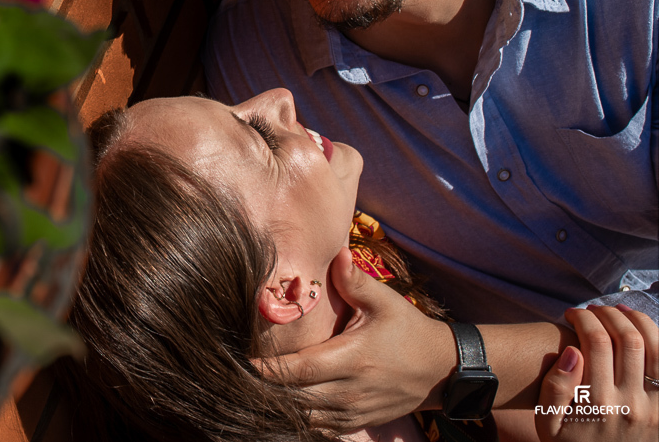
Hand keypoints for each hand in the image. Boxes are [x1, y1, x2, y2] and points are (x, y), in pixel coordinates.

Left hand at [259, 248, 454, 430]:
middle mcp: (350, 391)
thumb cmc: (407, 331)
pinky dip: (298, 418)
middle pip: (296, 399)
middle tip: (238, 375)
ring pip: (304, 418)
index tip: (243, 361)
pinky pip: (319, 428)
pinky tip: (281, 403)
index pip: (300, 369)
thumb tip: (338, 252)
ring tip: (254, 389)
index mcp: (352, 359)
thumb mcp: (385, 302)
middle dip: (266, 389)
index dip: (269, 370)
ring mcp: (353, 412)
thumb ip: (355, 281)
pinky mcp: (356, 423)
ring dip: (279, 406)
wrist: (439, 370)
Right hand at [534, 305, 658, 441]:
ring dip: (638, 322)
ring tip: (620, 312)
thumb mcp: (547, 423)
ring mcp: (654, 408)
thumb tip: (571, 353)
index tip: (571, 313)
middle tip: (594, 310)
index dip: (583, 319)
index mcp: (597, 403)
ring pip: (656, 349)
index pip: (595, 342)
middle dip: (609, 315)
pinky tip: (643, 331)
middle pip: (627, 340)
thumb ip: (555, 389)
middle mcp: (630, 403)